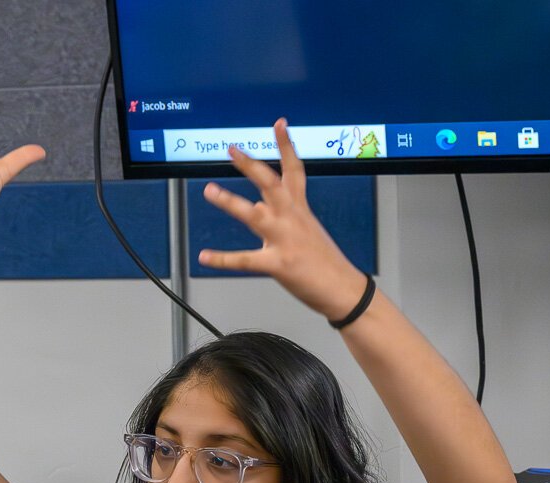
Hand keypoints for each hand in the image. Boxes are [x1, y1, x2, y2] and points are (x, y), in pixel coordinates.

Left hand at [197, 119, 366, 320]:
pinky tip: (205, 256)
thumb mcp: (310, 230)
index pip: (294, 169)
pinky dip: (222, 259)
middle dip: (250, 164)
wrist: (343, 290)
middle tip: (232, 149)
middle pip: (270, 183)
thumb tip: (268, 208)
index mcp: (300, 210)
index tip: (278, 125)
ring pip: (253, 214)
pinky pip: (244, 260)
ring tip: (209, 190)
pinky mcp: (277, 264)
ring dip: (229, 201)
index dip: (286, 145)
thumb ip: (290, 216)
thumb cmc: (326, 263)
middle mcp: (292, 218)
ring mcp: (284, 240)